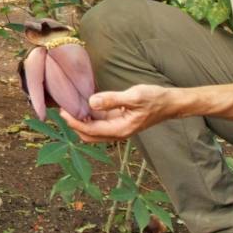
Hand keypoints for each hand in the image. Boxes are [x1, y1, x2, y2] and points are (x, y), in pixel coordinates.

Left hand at [61, 83, 176, 143]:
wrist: (170, 103)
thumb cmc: (154, 99)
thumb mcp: (134, 96)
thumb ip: (112, 99)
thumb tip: (91, 102)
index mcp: (120, 130)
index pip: (91, 130)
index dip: (74, 122)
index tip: (62, 111)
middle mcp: (117, 132)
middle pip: (89, 135)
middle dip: (74, 125)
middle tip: (62, 109)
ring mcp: (118, 128)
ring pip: (93, 130)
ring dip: (81, 121)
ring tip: (69, 106)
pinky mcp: (119, 122)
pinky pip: (100, 123)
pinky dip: (90, 116)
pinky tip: (84, 104)